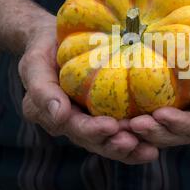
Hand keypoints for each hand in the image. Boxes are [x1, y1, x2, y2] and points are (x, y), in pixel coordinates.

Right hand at [18, 18, 158, 163]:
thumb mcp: (34, 64)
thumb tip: (60, 116)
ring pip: (109, 141)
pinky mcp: (107, 112)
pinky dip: (137, 138)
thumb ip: (42, 91)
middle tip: (134, 142)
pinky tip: (154, 144)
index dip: (92, 131)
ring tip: (149, 149)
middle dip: (114, 144)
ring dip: (129, 148)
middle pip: (94, 140)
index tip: (112, 126)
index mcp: (52, 116)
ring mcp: (90, 119)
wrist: (54, 39)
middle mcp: (71, 123)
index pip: (73, 127)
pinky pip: (122, 130)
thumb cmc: (43, 49)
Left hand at [129, 38, 189, 146]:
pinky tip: (123, 122)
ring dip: (145, 133)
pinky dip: (142, 126)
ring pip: (167, 135)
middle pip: (181, 135)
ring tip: (124, 126)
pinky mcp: (175, 118)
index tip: (159, 114)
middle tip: (134, 124)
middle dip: (157, 131)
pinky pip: (158, 126)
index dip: (179, 123)